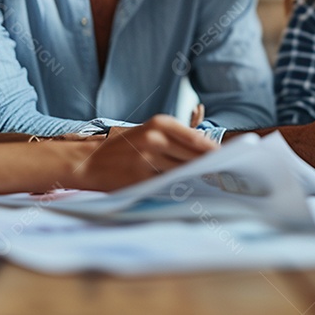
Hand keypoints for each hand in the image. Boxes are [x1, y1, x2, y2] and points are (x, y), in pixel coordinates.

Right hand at [70, 115, 216, 190]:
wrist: (88, 160)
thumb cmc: (124, 146)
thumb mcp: (148, 131)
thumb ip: (175, 138)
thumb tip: (206, 151)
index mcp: (159, 124)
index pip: (196, 139)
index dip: (213, 151)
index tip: (226, 158)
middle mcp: (155, 139)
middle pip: (192, 157)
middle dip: (207, 166)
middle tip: (222, 174)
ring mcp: (147, 160)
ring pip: (182, 172)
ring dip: (195, 178)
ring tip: (207, 183)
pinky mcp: (140, 179)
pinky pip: (166, 185)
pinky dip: (177, 188)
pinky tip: (184, 190)